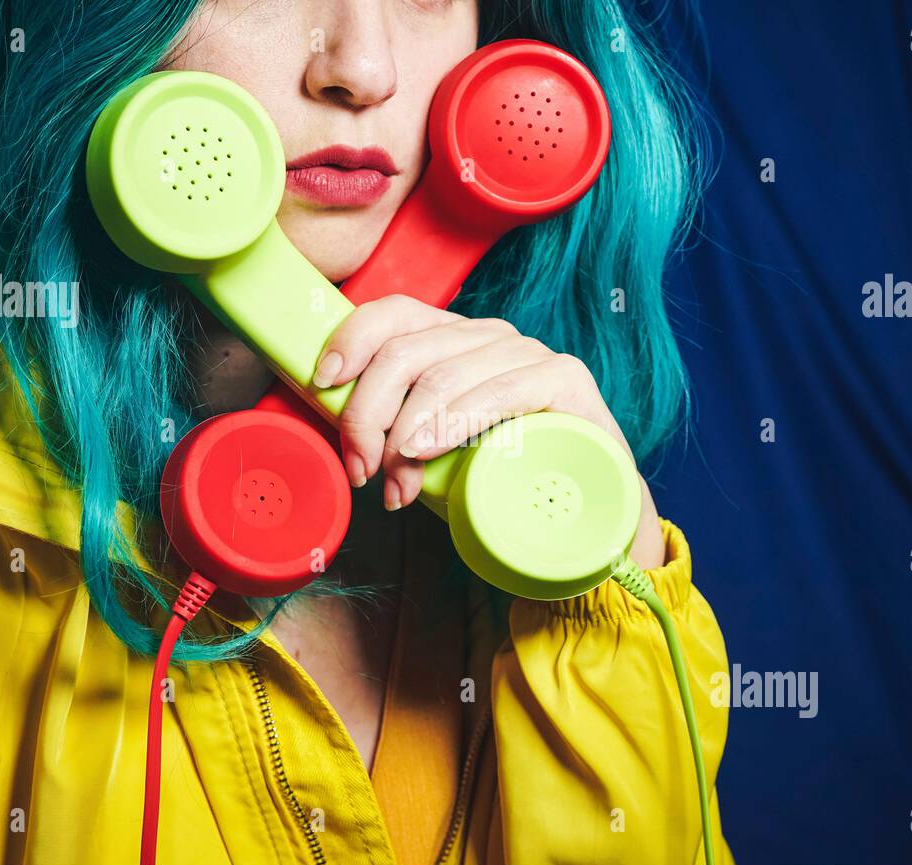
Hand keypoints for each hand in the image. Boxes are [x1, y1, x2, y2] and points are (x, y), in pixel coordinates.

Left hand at [310, 294, 666, 569]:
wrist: (588, 505)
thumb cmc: (502, 475)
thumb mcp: (435, 448)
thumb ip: (393, 429)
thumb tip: (342, 436)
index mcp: (453, 339)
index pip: (393, 313)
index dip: (350, 339)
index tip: (323, 383)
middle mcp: (488, 335)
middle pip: (406, 352)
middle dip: (366, 414)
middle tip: (361, 469)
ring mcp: (529, 353)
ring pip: (441, 375)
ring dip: (403, 436)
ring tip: (395, 487)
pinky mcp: (565, 379)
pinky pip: (499, 391)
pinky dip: (454, 421)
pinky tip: (426, 449)